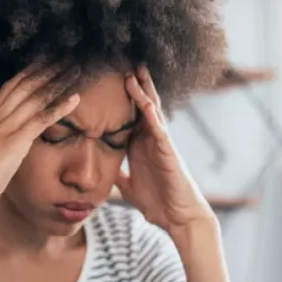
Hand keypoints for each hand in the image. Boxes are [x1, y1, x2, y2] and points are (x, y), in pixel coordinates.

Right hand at [0, 65, 81, 217]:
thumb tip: (10, 140)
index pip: (12, 85)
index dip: (31, 70)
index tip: (48, 59)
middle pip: (25, 84)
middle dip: (47, 68)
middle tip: (68, 56)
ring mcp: (5, 128)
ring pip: (35, 97)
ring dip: (58, 80)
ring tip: (76, 68)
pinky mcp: (14, 142)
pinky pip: (41, 119)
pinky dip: (60, 107)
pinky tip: (76, 98)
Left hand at [117, 65, 213, 232]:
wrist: (178, 219)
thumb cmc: (158, 203)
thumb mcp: (129, 188)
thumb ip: (118, 177)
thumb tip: (102, 174)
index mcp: (140, 146)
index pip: (129, 116)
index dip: (121, 98)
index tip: (108, 80)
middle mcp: (151, 141)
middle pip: (142, 107)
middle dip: (135, 86)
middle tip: (125, 63)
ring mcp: (162, 145)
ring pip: (152, 113)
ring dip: (143, 93)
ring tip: (135, 73)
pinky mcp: (169, 154)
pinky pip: (161, 132)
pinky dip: (154, 118)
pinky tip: (147, 104)